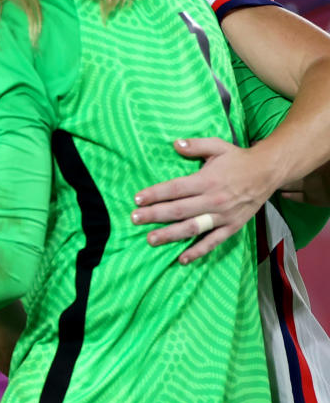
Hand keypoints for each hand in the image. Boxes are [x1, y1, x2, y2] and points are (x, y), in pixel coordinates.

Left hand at [131, 138, 276, 263]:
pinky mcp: (232, 227)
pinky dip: (198, 251)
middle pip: (179, 210)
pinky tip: (182, 258)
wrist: (269, 172)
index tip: (137, 199)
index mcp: (207, 180)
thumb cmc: (238, 159)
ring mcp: (223, 216)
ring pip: (193, 228)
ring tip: (151, 239)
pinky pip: (213, 241)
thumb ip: (195, 145)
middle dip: (155, 215)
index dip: (155, 194)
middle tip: (135, 219)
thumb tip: (175, 144)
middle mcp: (214, 200)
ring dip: (171, 235)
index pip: (176, 189)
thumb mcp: (217, 146)